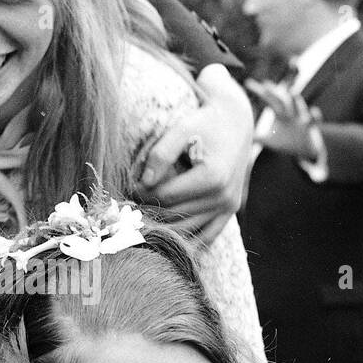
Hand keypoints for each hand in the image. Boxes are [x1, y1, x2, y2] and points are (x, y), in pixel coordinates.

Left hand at [135, 64, 253, 241]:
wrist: (235, 122)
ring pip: (186, 229)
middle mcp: (223, 196)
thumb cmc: (203, 123)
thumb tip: (145, 182)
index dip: (141, 194)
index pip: (165, 196)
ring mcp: (228, 207)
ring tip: (140, 217)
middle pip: (173, 215)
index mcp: (212, 177)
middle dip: (147, 211)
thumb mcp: (181, 130)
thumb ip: (161, 154)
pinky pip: (206, 237)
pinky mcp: (230, 211)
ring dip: (161, 227)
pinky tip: (165, 239)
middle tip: (128, 205)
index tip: (127, 187)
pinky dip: (186, 240)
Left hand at [246, 78, 323, 160]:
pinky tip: (313, 111)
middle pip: (282, 101)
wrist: (308, 150)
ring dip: (297, 102)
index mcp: (280, 115)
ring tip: (293, 94)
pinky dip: (315, 115)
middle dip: (275, 93)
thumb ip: (259, 138)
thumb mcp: (271, 141)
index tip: (248, 83)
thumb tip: (244, 140)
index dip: (260, 92)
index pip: (269, 100)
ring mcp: (302, 120)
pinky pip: (314, 120)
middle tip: (265, 84)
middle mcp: (291, 114)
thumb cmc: (288, 143)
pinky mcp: (311, 129)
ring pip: (300, 107)